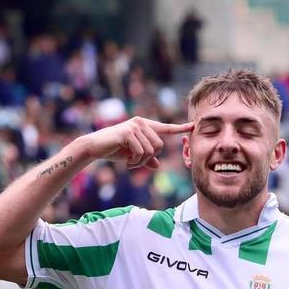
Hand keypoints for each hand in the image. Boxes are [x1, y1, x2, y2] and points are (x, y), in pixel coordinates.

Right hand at [78, 117, 192, 169]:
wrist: (95, 148)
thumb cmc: (114, 149)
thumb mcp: (133, 155)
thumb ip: (146, 158)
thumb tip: (157, 165)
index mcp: (144, 126)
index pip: (165, 127)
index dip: (179, 128)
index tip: (193, 125)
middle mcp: (141, 123)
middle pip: (159, 145)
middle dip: (149, 158)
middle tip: (135, 163)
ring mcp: (134, 126)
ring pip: (151, 150)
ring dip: (141, 162)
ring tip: (130, 162)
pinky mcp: (128, 132)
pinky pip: (141, 152)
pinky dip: (135, 162)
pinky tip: (127, 161)